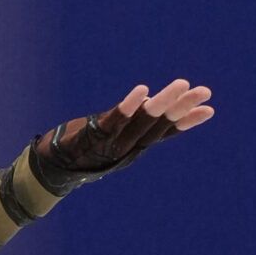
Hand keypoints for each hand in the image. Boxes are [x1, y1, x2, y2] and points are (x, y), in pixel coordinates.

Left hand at [31, 77, 213, 194]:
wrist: (46, 169)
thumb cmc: (80, 150)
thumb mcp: (110, 137)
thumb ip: (131, 123)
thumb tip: (152, 101)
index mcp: (132, 148)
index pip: (163, 134)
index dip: (186, 122)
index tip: (209, 109)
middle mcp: (125, 148)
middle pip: (157, 127)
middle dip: (181, 108)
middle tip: (204, 91)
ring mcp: (109, 144)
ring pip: (141, 123)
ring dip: (163, 103)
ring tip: (181, 85)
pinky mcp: (90, 137)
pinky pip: (113, 121)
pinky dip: (128, 107)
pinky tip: (142, 91)